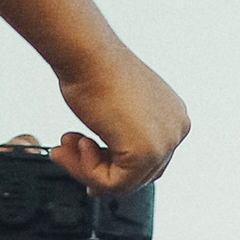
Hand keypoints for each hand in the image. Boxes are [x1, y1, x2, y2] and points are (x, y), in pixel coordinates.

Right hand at [54, 42, 189, 192]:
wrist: (87, 55)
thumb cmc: (95, 71)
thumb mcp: (117, 109)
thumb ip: (122, 136)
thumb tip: (108, 163)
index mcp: (173, 117)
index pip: (146, 162)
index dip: (110, 164)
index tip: (85, 159)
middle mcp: (175, 129)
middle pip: (136, 175)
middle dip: (95, 168)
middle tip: (65, 153)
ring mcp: (165, 143)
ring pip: (123, 183)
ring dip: (85, 169)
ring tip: (64, 148)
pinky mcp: (146, 153)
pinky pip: (113, 184)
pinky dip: (87, 170)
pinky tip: (78, 144)